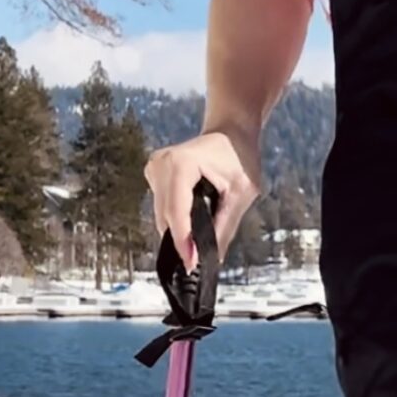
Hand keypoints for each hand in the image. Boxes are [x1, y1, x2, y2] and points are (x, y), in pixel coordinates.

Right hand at [144, 128, 260, 270]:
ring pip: (161, 213)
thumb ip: (226, 225)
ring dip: (178, 230)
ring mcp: (154, 167)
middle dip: (181, 240)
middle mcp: (161, 163)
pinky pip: (162, 205)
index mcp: (182, 163)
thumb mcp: (242, 192)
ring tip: (196, 246)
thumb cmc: (240, 156)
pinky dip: (175, 219)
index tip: (191, 264)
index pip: (177, 210)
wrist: (231, 132)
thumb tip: (212, 257)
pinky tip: (191, 226)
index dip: (183, 241)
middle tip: (197, 262)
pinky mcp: (154, 173)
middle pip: (166, 215)